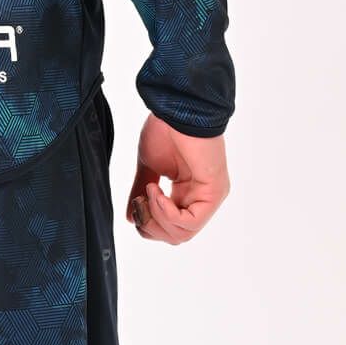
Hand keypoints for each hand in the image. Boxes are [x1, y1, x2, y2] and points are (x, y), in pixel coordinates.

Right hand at [126, 113, 229, 244]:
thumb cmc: (165, 130)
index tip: (135, 202)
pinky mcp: (214, 192)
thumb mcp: (148, 167)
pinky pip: (189, 221)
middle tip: (139, 201)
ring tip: (148, 190)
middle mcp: (201, 199)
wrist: (176, 107)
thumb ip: (141, 192)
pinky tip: (156, 190)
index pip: (170, 228)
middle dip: (150, 225)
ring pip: (182, 234)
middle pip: (176, 236)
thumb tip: (131, 217)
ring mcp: (210, 197)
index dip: (147, 223)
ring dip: (156, 216)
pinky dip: (166, 211)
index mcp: (187, 193)